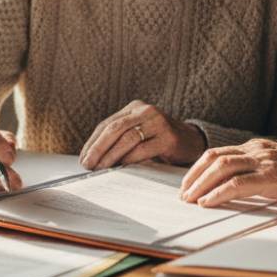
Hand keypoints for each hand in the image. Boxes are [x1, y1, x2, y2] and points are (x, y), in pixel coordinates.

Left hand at [79, 101, 206, 170]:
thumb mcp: (139, 132)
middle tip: (88, 164)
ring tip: (101, 168)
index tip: (83, 158)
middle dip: (98, 148)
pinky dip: (129, 159)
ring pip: (127, 138)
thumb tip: (92, 157)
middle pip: (115, 128)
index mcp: (135, 108)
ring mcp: (159, 122)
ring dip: (110, 156)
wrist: (192, 141)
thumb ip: (119, 138)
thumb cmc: (160, 140)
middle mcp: (146, 111)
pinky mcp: (169, 138)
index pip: (107, 124)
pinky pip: (143, 149)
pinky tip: (120, 167)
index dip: (93, 142)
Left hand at [179, 139, 276, 209]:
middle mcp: (259, 150)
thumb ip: (259, 175)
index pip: (219, 153)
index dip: (199, 168)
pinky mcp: (274, 177)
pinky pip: (239, 183)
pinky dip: (219, 193)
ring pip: (222, 167)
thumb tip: (236, 191)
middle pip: (215, 158)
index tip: (188, 184)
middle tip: (183, 194)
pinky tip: (208, 203)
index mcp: (258, 148)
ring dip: (201, 184)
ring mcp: (266, 162)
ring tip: (190, 199)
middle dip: (194, 176)